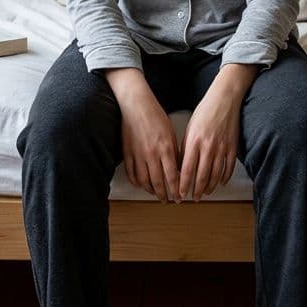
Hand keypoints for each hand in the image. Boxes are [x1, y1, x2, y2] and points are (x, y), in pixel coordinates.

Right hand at [115, 87, 182, 202]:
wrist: (136, 106)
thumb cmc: (156, 116)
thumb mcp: (171, 134)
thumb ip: (174, 152)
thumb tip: (177, 169)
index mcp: (166, 148)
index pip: (172, 176)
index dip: (176, 189)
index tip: (179, 197)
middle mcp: (152, 154)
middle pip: (158, 182)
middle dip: (164, 194)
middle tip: (168, 200)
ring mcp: (138, 155)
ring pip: (144, 180)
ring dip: (151, 190)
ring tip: (156, 194)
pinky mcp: (127, 153)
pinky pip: (131, 173)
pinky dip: (136, 182)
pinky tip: (141, 185)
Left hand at [179, 66, 254, 201]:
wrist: (225, 99)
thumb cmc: (205, 112)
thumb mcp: (190, 129)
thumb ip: (186, 148)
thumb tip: (182, 167)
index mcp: (194, 142)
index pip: (187, 170)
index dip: (183, 185)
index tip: (180, 195)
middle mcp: (208, 147)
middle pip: (202, 176)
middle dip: (196, 190)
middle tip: (194, 199)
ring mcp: (222, 147)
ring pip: (215, 174)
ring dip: (210, 186)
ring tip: (205, 192)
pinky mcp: (233, 146)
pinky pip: (228, 167)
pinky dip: (224, 177)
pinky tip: (220, 182)